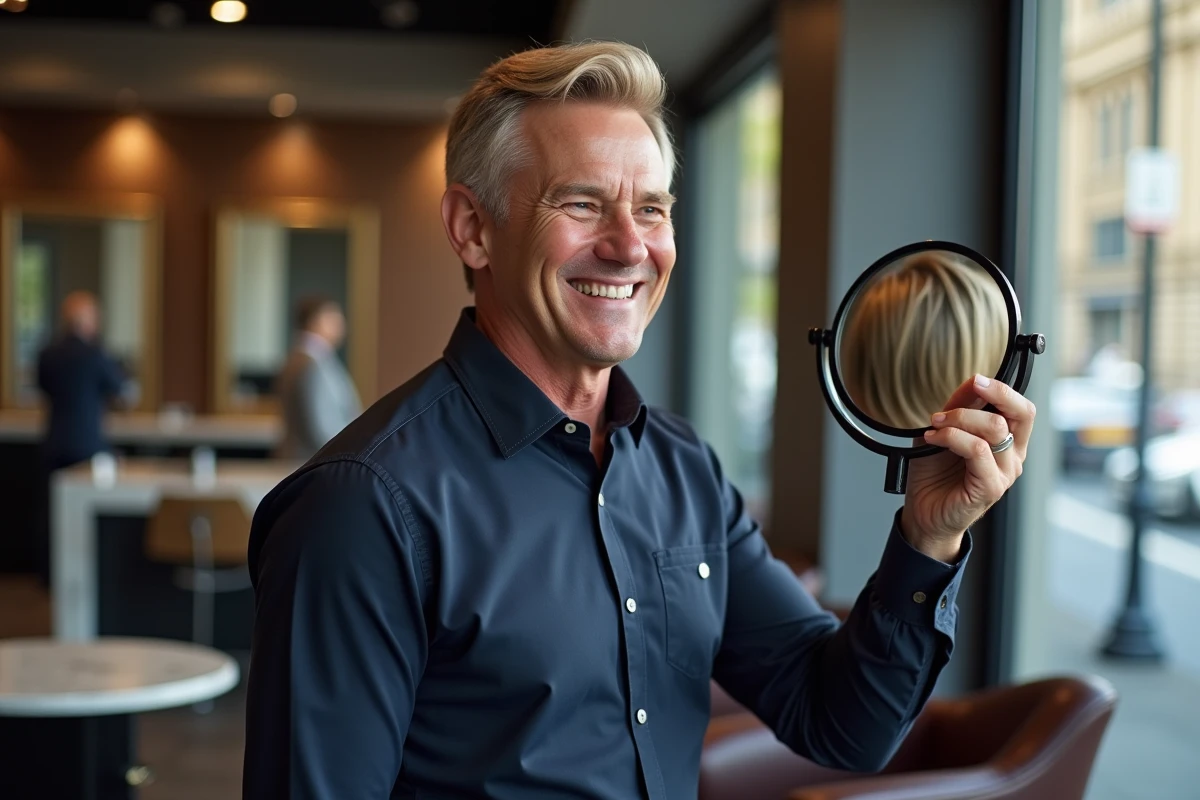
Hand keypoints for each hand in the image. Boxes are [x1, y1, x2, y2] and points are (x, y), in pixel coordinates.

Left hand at [901, 374, 1035, 562]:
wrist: (924, 511)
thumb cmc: (936, 472)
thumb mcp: (946, 429)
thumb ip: (961, 406)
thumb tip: (974, 381)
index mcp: (1010, 441)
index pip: (1023, 408)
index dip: (1003, 389)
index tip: (976, 380)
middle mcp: (1013, 456)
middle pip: (1021, 414)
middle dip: (990, 396)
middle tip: (955, 399)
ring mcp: (1005, 473)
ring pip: (995, 428)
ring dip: (958, 419)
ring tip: (935, 424)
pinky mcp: (990, 487)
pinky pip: (978, 450)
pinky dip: (952, 437)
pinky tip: (933, 439)